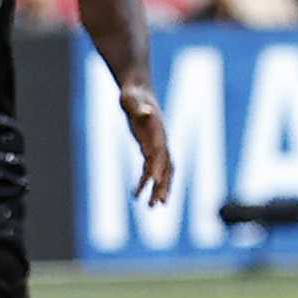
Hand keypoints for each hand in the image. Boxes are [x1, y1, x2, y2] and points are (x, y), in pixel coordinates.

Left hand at [113, 80, 175, 206]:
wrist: (137, 90)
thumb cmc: (133, 94)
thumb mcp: (131, 99)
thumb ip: (138, 107)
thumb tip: (146, 113)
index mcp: (158, 130)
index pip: (160, 151)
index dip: (158, 166)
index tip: (155, 181)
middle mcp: (160, 140)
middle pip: (166, 166)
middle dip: (163, 185)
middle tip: (159, 203)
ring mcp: (156, 145)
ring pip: (162, 171)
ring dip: (158, 189)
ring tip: (153, 207)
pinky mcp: (149, 148)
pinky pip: (149, 169)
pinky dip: (144, 182)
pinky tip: (136, 195)